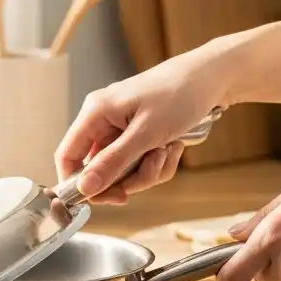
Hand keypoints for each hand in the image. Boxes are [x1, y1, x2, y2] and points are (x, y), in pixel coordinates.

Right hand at [54, 35, 245, 202]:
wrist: (212, 80)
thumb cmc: (178, 94)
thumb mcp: (145, 133)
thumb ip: (113, 162)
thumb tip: (84, 188)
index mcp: (95, 113)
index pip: (67, 155)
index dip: (77, 182)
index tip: (99, 200)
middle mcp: (104, 122)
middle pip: (98, 170)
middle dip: (127, 177)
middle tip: (149, 171)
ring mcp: (123, 132)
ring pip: (123, 172)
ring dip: (148, 171)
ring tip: (167, 150)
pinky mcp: (140, 138)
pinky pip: (141, 166)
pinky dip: (159, 164)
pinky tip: (173, 147)